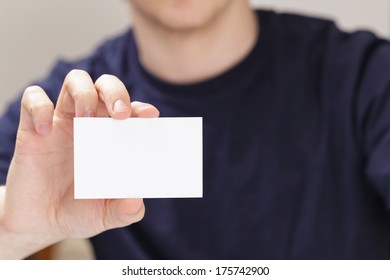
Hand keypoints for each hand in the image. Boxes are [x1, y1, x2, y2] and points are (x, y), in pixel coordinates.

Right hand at [0, 70, 158, 258]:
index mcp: (112, 138)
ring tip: (85, 119)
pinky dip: (40, 107)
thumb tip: (136, 202)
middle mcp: (90, 124)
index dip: (140, 107)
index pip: (129, 110)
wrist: (39, 222)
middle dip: (115, 91)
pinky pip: (33, 99)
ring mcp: (62, 123)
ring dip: (84, 92)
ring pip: (75, 82)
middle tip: (119, 113)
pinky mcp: (33, 129)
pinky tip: (45, 131)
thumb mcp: (105, 215)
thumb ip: (124, 211)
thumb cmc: (78, 211)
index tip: (150, 115)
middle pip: (105, 86)